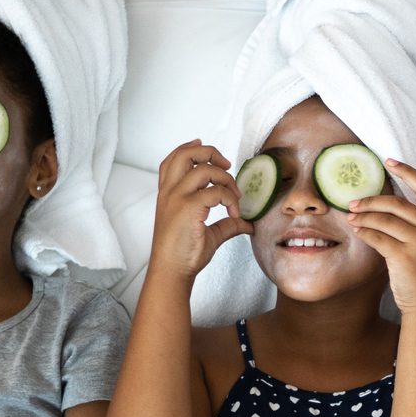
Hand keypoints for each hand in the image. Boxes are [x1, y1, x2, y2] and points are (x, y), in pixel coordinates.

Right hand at [148, 140, 251, 281]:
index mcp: (168, 194)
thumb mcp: (209, 234)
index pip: (172, 160)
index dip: (188, 148)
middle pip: (185, 155)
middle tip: (226, 165)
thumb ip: (227, 224)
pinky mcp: (189, 208)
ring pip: (204, 169)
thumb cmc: (183, 254)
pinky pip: (216, 192)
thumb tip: (247, 224)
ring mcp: (177, 198)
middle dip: (209, 152)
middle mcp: (170, 192)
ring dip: (226, 179)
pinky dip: (231, 200)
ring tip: (235, 197)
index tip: (202, 145)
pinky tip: (235, 214)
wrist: (172, 272)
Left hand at [346, 159, 415, 312]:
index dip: (407, 171)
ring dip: (363, 216)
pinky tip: (357, 231)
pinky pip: (377, 237)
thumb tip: (383, 204)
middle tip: (353, 202)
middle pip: (397, 202)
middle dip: (371, 200)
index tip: (389, 161)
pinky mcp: (404, 256)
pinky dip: (364, 232)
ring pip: (384, 219)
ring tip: (351, 217)